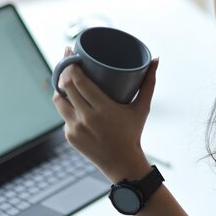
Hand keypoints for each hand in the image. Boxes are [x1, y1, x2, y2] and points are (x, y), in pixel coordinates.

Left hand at [52, 50, 158, 181]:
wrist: (122, 163)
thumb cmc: (133, 131)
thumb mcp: (142, 107)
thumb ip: (149, 83)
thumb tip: (156, 59)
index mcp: (103, 109)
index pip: (80, 82)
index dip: (72, 65)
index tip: (70, 52)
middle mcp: (86, 119)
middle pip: (67, 87)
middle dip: (63, 70)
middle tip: (67, 58)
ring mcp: (75, 128)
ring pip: (58, 101)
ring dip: (60, 87)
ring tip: (65, 77)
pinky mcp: (69, 136)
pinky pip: (63, 114)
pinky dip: (66, 104)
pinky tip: (68, 96)